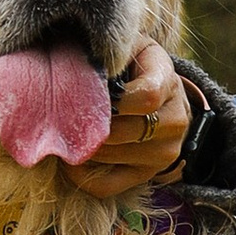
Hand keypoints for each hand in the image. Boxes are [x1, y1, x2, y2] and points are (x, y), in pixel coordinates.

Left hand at [68, 42, 190, 197]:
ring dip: (81, 145)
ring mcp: (163, 152)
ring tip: (65, 131)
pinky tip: (72, 157)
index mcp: (168, 82)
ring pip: (110, 156)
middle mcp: (174, 121)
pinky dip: (81, 175)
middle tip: (61, 115)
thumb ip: (110, 55)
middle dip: (87, 124)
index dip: (114, 99)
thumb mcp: (131, 49)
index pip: (146, 97)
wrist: (166, 100)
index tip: (91, 92)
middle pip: (121, 131)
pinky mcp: (148, 175)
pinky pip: (106, 185)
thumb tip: (75, 72)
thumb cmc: (136, 68)